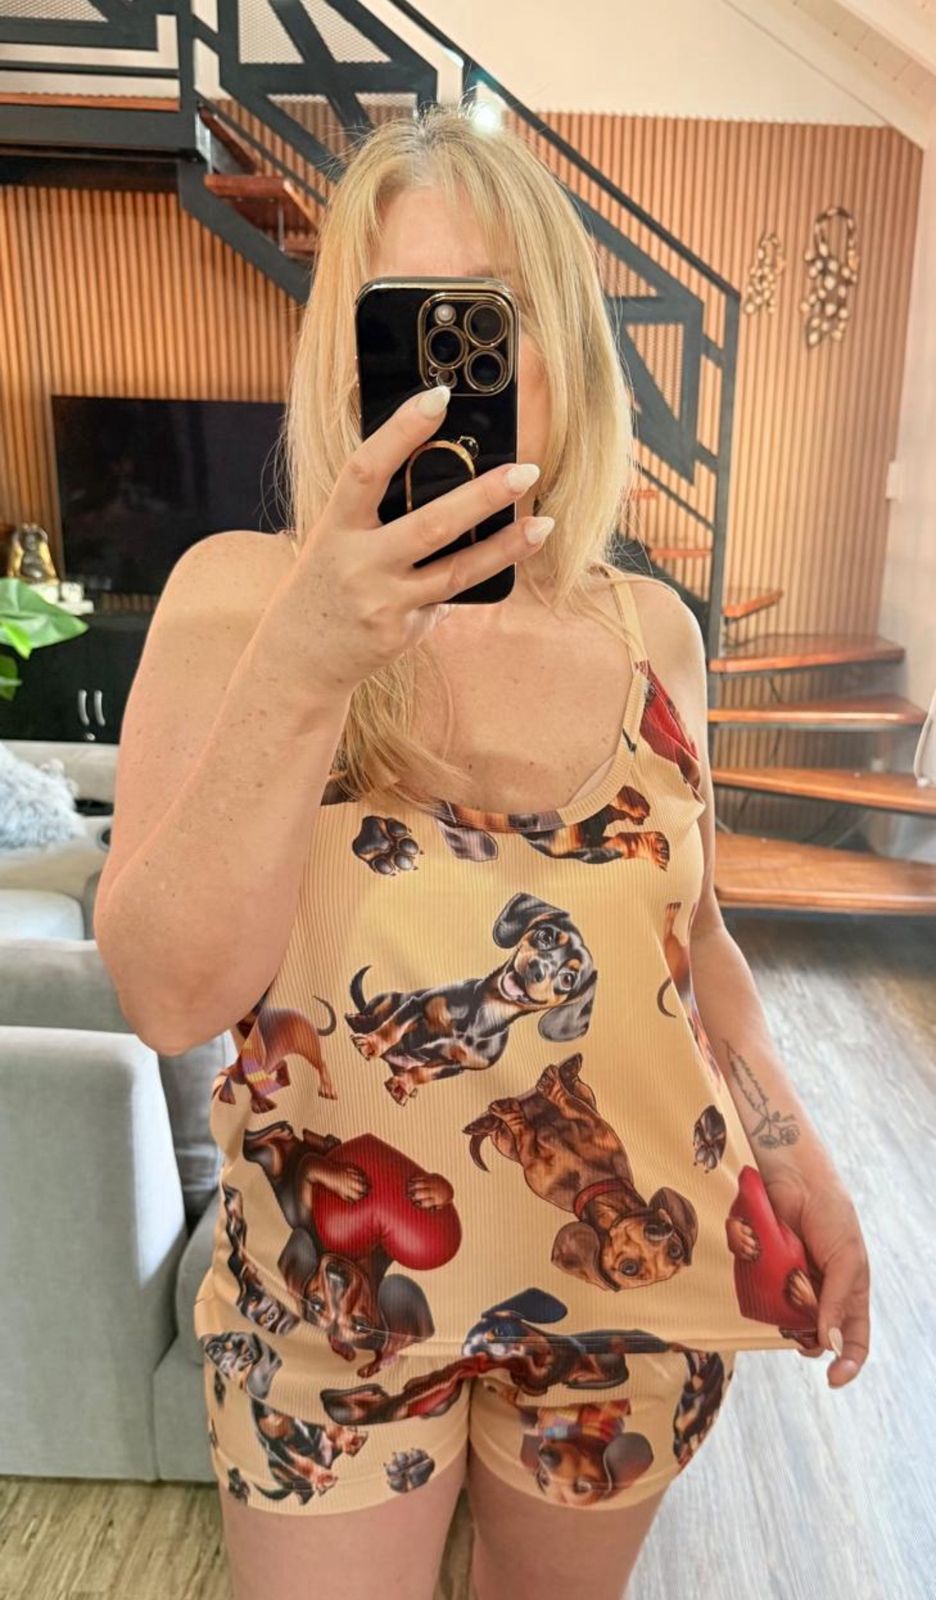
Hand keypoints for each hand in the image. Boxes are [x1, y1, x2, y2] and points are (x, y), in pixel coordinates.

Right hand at [272, 382, 554, 698]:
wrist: (300, 658)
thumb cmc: (327, 582)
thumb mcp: (336, 538)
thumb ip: (378, 512)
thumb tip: (448, 475)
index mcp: (335, 526)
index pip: (366, 469)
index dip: (400, 430)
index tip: (438, 396)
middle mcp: (358, 563)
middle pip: (429, 525)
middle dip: (482, 495)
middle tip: (526, 470)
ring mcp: (382, 601)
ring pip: (455, 570)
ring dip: (505, 546)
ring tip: (542, 523)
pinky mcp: (401, 632)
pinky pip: (451, 599)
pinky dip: (481, 577)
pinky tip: (513, 557)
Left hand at [762, 1163, 869, 1387]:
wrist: (797, 1180)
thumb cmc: (831, 1216)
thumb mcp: (845, 1260)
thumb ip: (837, 1301)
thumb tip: (829, 1342)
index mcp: (849, 1291)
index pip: (855, 1337)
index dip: (849, 1362)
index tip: (834, 1380)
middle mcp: (823, 1291)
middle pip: (818, 1334)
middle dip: (810, 1339)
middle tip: (800, 1333)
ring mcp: (795, 1283)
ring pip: (791, 1320)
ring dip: (787, 1320)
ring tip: (785, 1303)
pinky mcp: (770, 1271)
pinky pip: (767, 1296)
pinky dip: (767, 1298)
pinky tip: (767, 1288)